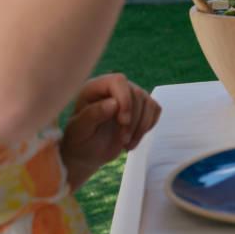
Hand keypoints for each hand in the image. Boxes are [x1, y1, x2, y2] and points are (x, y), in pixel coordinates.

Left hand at [60, 73, 160, 189]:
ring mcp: (130, 96)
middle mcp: (115, 87)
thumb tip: (114, 103)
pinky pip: (155, 110)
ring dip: (141, 126)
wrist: (88, 152)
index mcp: (96, 87)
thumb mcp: (79, 131)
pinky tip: (134, 138)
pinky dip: (148, 126)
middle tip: (123, 141)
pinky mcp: (142, 106)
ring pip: (148, 102)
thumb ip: (92, 115)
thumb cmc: (79, 140)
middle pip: (136, 93)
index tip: (123, 122)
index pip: (118, 81)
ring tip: (127, 144)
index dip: (125, 99)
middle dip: (133, 120)